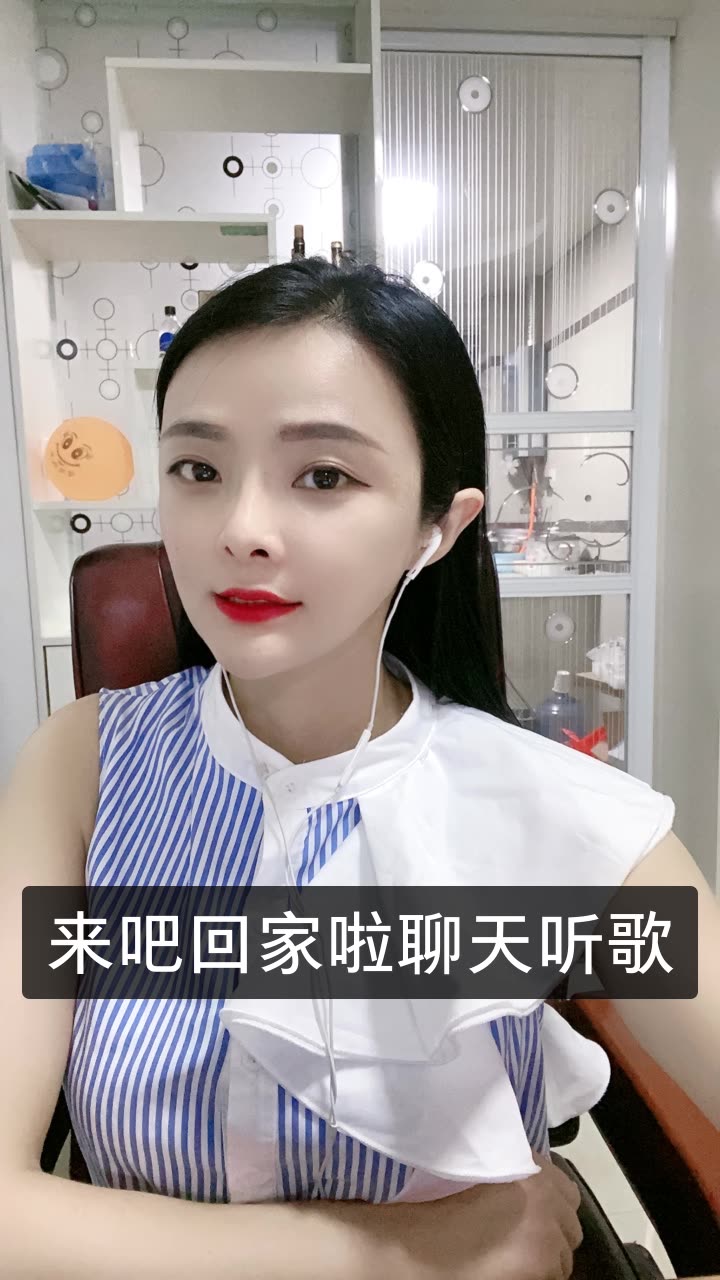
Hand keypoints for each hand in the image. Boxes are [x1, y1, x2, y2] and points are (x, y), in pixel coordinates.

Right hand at [375, 1153, 582, 1279]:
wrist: (423, 1241)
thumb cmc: (442, 1204)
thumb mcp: (481, 1171)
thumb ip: (511, 1169)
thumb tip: (530, 1181)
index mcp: (530, 1166)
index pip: (566, 1189)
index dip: (550, 1202)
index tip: (531, 1212)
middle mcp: (546, 1195)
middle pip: (570, 1223)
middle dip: (552, 1231)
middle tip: (523, 1238)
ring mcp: (548, 1232)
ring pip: (564, 1254)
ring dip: (546, 1255)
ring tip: (514, 1256)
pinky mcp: (543, 1264)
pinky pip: (553, 1275)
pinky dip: (539, 1275)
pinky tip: (512, 1270)